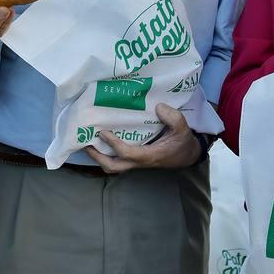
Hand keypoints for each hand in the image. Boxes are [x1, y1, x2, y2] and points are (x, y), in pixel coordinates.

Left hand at [86, 104, 202, 172]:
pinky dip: (106, 153)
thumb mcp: (182, 128)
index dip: (113, 144)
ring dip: (99, 157)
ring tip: (88, 142)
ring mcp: (136, 162)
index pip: (127, 153)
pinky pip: (117, 160)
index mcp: (149, 155)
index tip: (103, 132)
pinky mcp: (136, 159)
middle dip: (97, 157)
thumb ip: (172, 117)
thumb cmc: (183, 142)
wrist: (187, 155)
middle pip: (113, 167)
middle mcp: (139, 161)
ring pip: (113, 166)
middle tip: (85, 142)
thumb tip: (158, 107)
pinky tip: (101, 141)